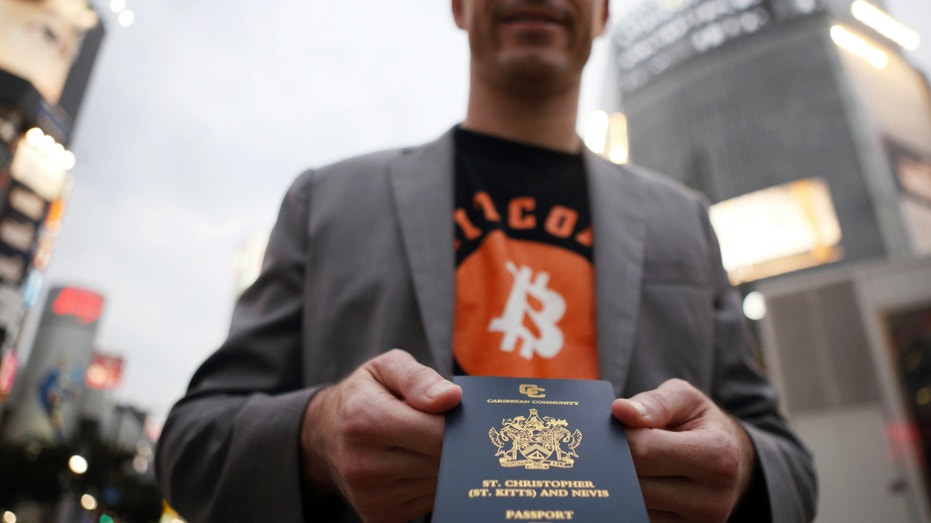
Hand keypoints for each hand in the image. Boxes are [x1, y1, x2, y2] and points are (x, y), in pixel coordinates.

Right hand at [300, 349, 461, 522]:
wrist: (323, 436)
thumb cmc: (362, 396)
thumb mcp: (385, 368)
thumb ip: (419, 378)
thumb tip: (451, 398)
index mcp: (364, 420)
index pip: (436, 433)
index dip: (453, 421)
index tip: (449, 411)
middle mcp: (363, 464)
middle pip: (440, 460)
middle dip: (448, 442)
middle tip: (435, 425)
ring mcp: (370, 496)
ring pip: (439, 483)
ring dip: (439, 463)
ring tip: (417, 444)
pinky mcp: (379, 517)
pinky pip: (429, 500)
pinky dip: (429, 482)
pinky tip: (412, 464)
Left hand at [612, 379, 755, 522]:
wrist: (730, 463)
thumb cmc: (703, 426)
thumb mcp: (686, 400)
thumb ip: (655, 403)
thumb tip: (621, 411)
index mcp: (717, 456)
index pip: (645, 451)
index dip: (621, 437)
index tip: (619, 427)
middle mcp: (712, 499)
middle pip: (636, 484)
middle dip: (618, 461)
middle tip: (618, 446)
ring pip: (633, 506)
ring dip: (623, 484)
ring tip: (635, 464)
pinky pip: (641, 518)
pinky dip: (632, 501)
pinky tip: (640, 483)